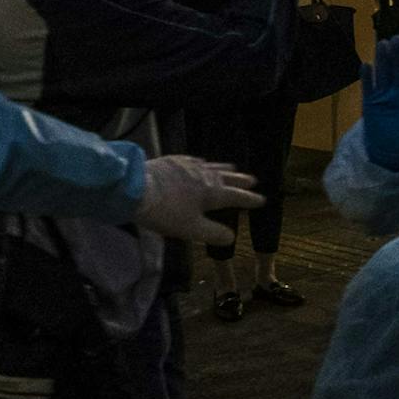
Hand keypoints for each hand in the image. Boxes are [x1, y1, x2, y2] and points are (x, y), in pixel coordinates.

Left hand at [135, 156, 262, 244]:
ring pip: (212, 167)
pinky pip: (194, 161)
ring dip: (224, 169)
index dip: (249, 200)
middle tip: (253, 180)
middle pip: (227, 178)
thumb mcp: (191, 229)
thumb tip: (231, 238)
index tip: (261, 200)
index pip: (236, 197)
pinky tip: (200, 162)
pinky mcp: (173, 161)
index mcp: (212, 193)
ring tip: (232, 168)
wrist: (137, 188)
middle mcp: (205, 176)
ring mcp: (188, 166)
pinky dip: (202, 163)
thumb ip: (213, 233)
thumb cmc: (166, 212)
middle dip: (240, 181)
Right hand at [361, 36, 398, 171]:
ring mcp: (383, 97)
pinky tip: (367, 65)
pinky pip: (367, 88)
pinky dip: (366, 77)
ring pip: (382, 74)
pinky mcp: (369, 105)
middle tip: (398, 38)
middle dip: (398, 54)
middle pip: (397, 68)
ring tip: (383, 44)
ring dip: (382, 59)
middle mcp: (397, 93)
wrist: (393, 157)